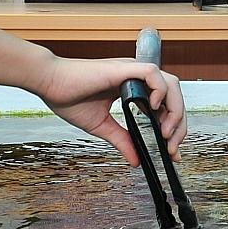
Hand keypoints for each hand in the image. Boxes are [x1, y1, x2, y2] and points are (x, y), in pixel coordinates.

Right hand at [34, 56, 185, 165]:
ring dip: (174, 109)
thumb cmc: (69, 97)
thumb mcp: (101, 126)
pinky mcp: (123, 68)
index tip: (171, 150)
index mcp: (132, 89)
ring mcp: (131, 71)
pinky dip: (160, 90)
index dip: (174, 126)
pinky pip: (152, 73)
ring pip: (170, 83)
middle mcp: (136, 78)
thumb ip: (122, 140)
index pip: (164, 105)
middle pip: (174, 95)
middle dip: (179, 123)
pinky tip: (154, 107)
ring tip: (165, 132)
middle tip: (171, 147)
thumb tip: (136, 160)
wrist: (48, 83)